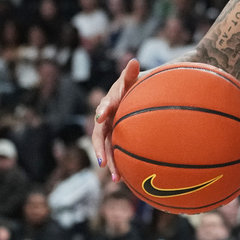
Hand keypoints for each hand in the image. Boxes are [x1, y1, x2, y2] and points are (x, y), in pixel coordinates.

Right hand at [91, 58, 141, 180]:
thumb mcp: (133, 79)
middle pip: (100, 136)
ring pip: (107, 148)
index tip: (102, 117)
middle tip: (102, 162)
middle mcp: (106, 119)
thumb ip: (131, 73)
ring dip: (110, 163)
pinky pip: (115, 152)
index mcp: (109, 103)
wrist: (139, 93)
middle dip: (101, 150)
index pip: (104, 108)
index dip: (103, 111)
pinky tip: (123, 178)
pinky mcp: (118, 138)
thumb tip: (133, 60)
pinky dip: (118, 164)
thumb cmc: (135, 85)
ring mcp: (111, 130)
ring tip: (116, 178)